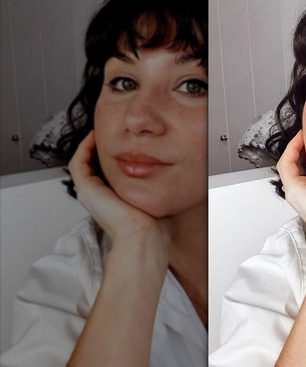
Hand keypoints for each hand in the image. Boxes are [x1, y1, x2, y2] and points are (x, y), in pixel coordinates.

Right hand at [68, 131, 169, 260]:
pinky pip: (77, 163)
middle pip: (93, 167)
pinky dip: (84, 148)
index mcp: (113, 200)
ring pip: (83, 163)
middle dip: (101, 148)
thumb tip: (167, 175)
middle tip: (110, 132)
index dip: (111, 156)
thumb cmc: (153, 225)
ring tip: (100, 131)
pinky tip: (94, 136)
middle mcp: (99, 197)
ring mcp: (90, 194)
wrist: (144, 235)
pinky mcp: (86, 190)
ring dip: (90, 145)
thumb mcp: (154, 198)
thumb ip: (154, 186)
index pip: (106, 173)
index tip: (122, 142)